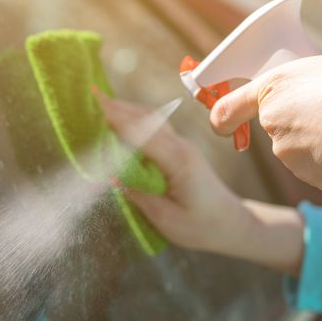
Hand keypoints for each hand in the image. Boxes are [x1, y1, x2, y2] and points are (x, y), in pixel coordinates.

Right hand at [98, 93, 254, 254]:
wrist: (232, 223)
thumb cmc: (202, 226)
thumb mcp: (166, 219)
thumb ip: (139, 196)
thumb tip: (112, 178)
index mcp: (179, 161)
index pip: (142, 134)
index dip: (117, 118)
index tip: (95, 104)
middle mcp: (181, 147)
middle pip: (145, 119)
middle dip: (117, 107)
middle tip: (89, 94)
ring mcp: (182, 146)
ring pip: (151, 120)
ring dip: (125, 109)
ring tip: (99, 102)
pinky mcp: (180, 150)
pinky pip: (154, 128)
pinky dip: (135, 120)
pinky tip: (121, 118)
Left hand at [210, 32, 321, 189]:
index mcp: (274, 85)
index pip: (227, 108)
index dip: (224, 116)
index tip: (225, 123)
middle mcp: (272, 121)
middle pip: (275, 121)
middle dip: (296, 117)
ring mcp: (287, 152)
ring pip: (295, 144)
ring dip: (314, 137)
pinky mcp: (306, 176)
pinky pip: (313, 164)